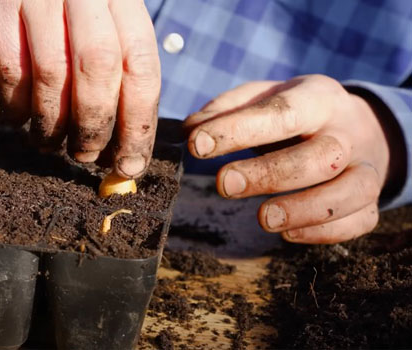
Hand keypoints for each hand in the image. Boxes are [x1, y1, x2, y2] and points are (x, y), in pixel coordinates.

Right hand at [0, 0, 160, 177]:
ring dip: (51, 124)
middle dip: (94, 126)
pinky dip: (15, 107)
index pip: (141, 64)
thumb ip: (114, 64)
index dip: (139, 121)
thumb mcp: (94, 13)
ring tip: (49, 142)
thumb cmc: (53, 0)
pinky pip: (8, 72)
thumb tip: (125, 143)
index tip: (131, 163)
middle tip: (86, 155)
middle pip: (99, 69)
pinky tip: (18, 118)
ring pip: (51, 76)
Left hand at [184, 75, 391, 243]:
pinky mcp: (369, 201)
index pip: (283, 111)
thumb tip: (190, 130)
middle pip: (322, 155)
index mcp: (318, 98)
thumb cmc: (294, 114)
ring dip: (306, 209)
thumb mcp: (263, 96)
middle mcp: (347, 132)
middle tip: (224, 184)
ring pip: (353, 190)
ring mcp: (365, 167)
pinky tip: (287, 234)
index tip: (197, 145)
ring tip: (263, 219)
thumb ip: (226, 109)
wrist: (356, 127)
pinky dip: (325, 232)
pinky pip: (360, 221)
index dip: (239, 129)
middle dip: (271, 173)